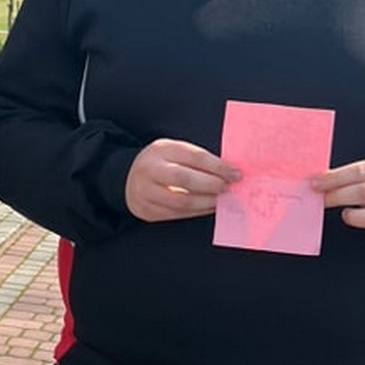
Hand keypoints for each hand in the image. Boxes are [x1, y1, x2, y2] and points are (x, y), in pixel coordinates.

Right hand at [125, 138, 240, 222]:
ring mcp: (146, 192)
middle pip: (185, 180)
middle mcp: (150, 170)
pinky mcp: (148, 211)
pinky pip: (177, 214)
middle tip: (228, 189)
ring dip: (207, 203)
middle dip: (212, 186)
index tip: (235, 173)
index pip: (195, 157)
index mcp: (161, 150)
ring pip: (182, 202)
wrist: (128, 178)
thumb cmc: (161, 162)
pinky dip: (197, 212)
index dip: (218, 167)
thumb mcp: (175, 151)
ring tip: (222, 200)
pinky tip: (209, 207)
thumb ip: (198, 159)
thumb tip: (229, 172)